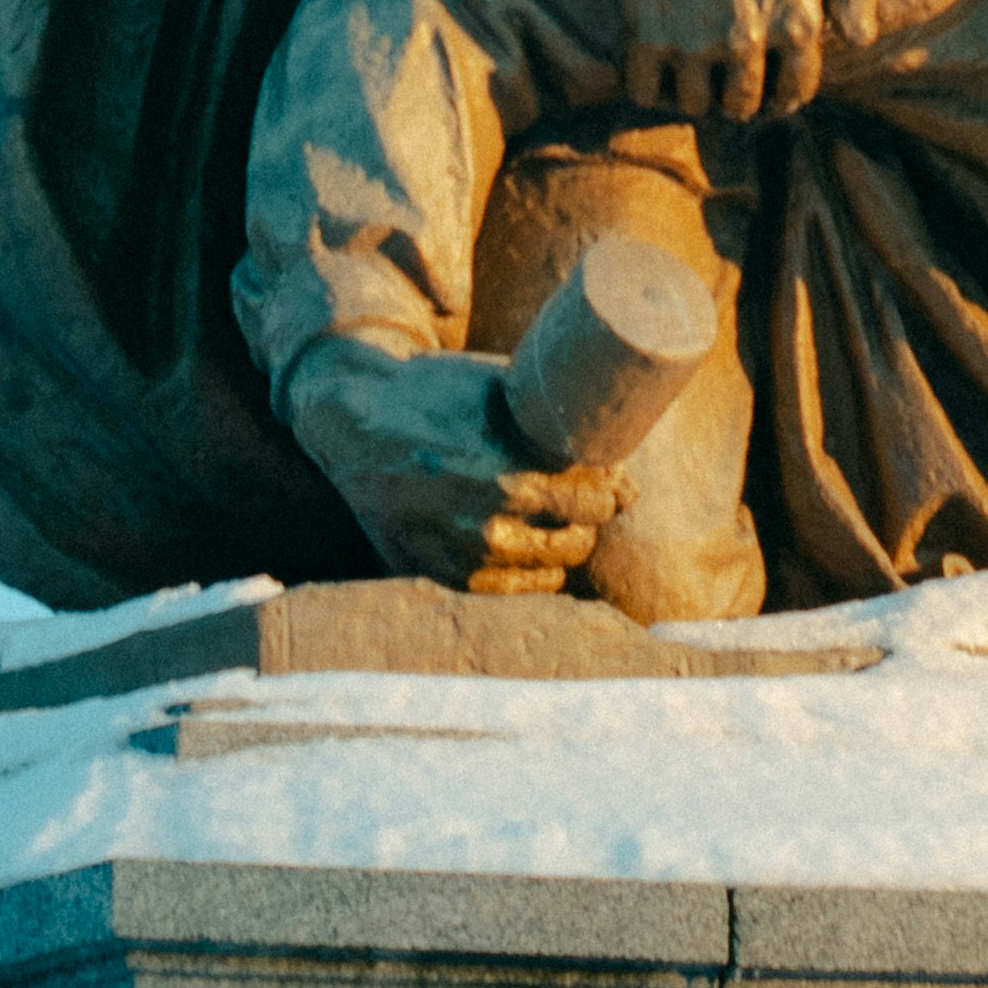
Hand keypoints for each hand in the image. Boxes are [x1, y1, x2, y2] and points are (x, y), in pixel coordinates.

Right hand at [287, 341, 629, 594]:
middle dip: (584, 518)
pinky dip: (523, 570)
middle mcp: (490, 527)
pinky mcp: (440, 577)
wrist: (356, 422)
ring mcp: (462, 559)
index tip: (595, 474)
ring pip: (549, 573)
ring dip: (556, 548)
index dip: (604, 485)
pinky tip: (519, 543)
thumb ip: (568, 438)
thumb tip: (631, 491)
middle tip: (572, 497)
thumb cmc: (440, 396)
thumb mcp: (507, 397)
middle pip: (578, 541)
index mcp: (514, 477)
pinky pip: (509, 590)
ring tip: (543, 519)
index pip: (598, 502)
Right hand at [607, 0, 876, 122]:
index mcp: (799, 21)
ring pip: (694, 103)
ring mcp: (693, 39)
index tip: (767, 84)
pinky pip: (645, 88)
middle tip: (726, 80)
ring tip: (692, 74)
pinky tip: (657, 68)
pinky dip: (651, 88)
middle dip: (738, 96)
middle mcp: (747, 39)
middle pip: (742, 104)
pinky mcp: (645, 29)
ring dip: (694, 94)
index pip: (794, 90)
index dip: (782, 92)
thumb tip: (859, 36)